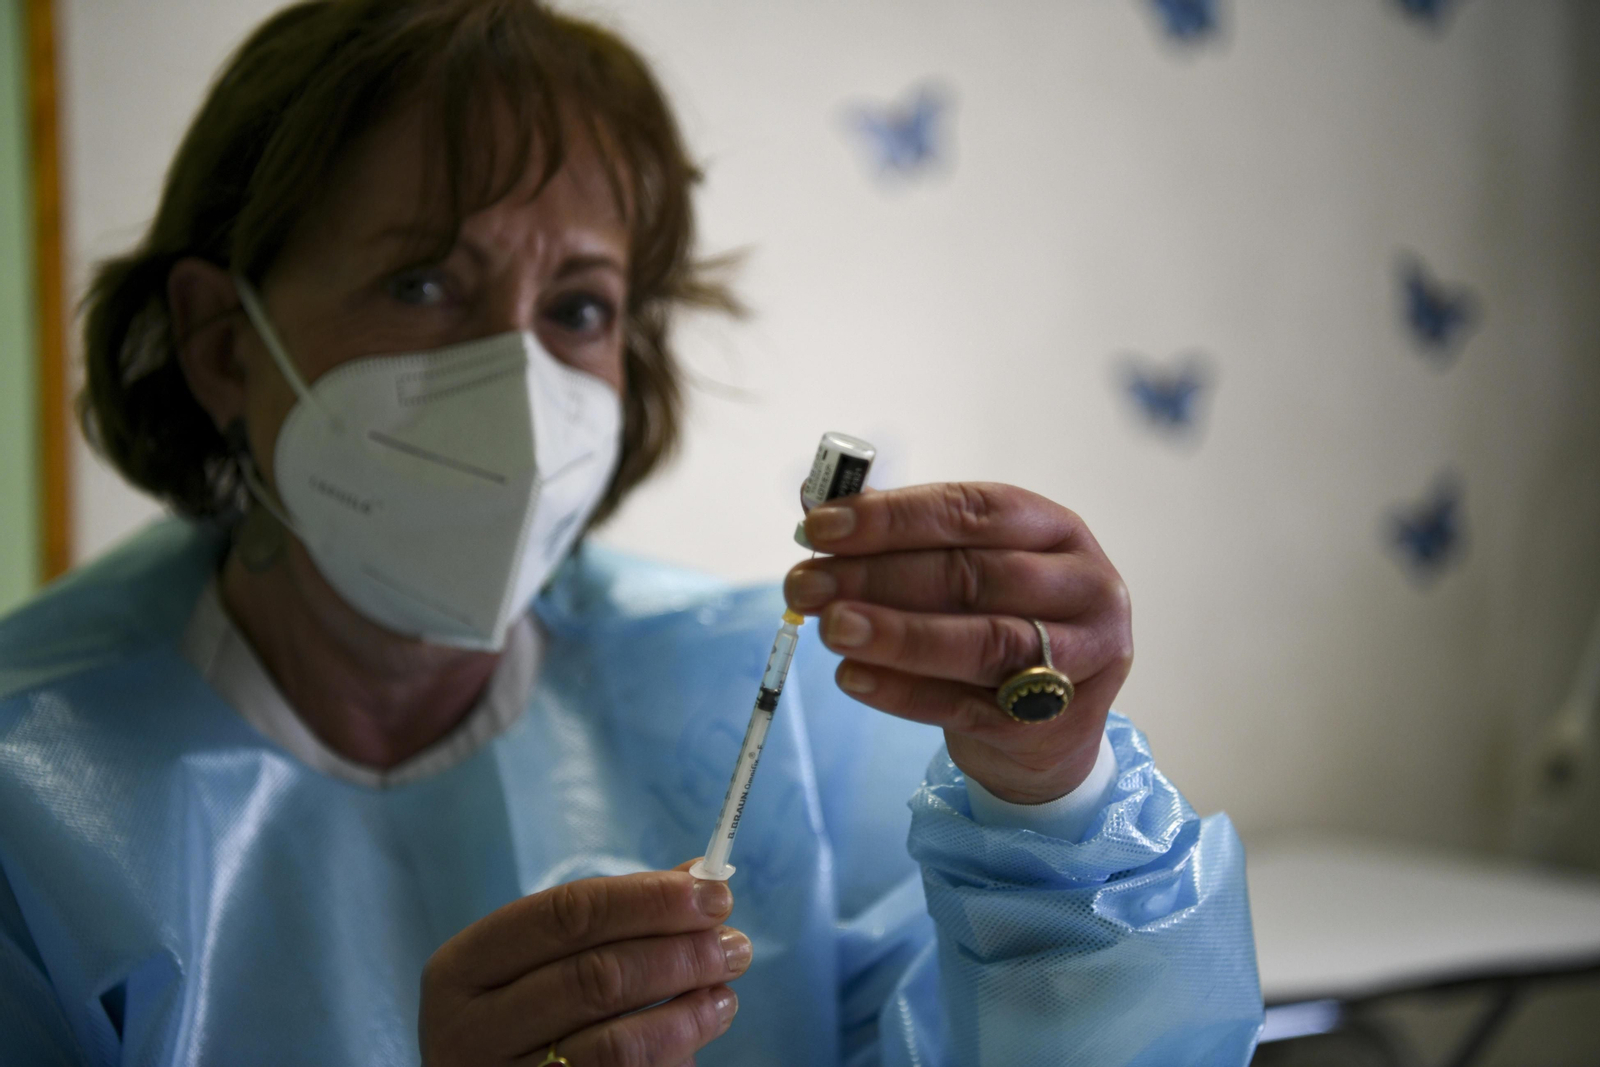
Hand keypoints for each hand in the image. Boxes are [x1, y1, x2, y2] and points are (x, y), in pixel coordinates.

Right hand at [420, 863, 747, 1065]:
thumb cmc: (516, 1009)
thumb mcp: (536, 958)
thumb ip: (613, 914)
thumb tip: (699, 876)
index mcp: (464, 968)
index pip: (568, 914)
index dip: (649, 900)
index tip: (713, 894)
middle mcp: (471, 1031)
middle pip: (597, 978)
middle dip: (680, 956)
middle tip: (735, 945)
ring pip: (617, 1046)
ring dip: (688, 1014)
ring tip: (725, 993)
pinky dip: (673, 1057)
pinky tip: (697, 1035)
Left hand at [784, 483, 1132, 804]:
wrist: (1050, 729)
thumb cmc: (997, 623)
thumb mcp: (967, 567)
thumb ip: (900, 533)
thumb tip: (814, 497)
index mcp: (1058, 531)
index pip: (975, 511)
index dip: (894, 517)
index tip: (819, 524)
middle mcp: (1085, 588)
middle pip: (975, 576)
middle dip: (878, 576)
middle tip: (805, 584)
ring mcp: (1080, 660)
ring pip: (983, 642)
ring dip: (896, 633)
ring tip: (829, 627)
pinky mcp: (1054, 723)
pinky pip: (967, 706)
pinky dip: (904, 692)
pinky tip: (852, 678)